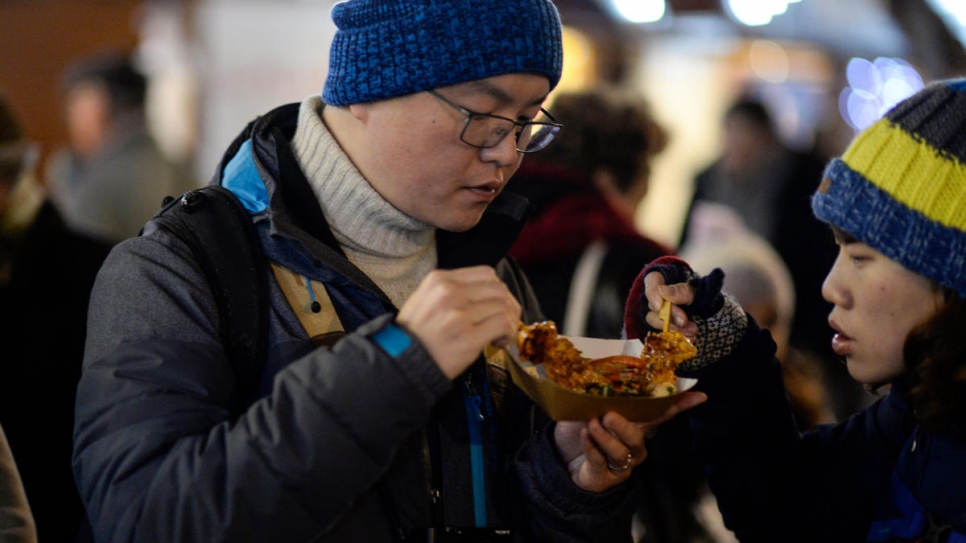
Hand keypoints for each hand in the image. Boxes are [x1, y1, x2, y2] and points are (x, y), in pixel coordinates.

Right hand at [397, 266, 520, 378]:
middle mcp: (449, 292)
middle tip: (503, 322)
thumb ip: (451, 289)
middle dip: (507, 306)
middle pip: (498, 289)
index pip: (486, 273)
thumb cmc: (415, 334)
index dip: (497, 289)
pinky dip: (507, 333)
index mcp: (439, 280)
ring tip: (498, 335)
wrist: (403, 363)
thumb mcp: (424, 298)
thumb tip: (485, 291)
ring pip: (503, 306)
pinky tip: (498, 343)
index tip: (495, 305)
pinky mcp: (469, 338)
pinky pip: (503, 324)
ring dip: (508, 322)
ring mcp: (459, 315)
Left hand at [553, 392, 705, 492]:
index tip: (700, 395)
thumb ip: (600, 396)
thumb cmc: (580, 427)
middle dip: (623, 426)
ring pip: (620, 451)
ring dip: (603, 437)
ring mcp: (623, 463)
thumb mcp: (588, 407)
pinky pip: (601, 461)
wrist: (561, 456)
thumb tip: (600, 373)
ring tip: (590, 425)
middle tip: (606, 415)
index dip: (680, 405)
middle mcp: (634, 444)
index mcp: (635, 424)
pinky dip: (591, 447)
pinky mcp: (608, 477)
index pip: (660, 414)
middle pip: (638, 435)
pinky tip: (584, 436)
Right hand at [625, 256, 746, 372]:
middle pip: (653, 305)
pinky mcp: (665, 328)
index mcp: (666, 280)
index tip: (658, 306)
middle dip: (669, 315)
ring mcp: (659, 313)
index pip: (652, 280)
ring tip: (693, 331)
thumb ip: (682, 291)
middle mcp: (658, 296)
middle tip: (684, 321)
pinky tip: (690, 338)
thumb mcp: (699, 291)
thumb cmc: (705, 297)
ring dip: (673, 328)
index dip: (651, 292)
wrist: (716, 314)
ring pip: (655, 321)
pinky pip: (663, 333)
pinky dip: (677, 337)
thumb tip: (663, 291)